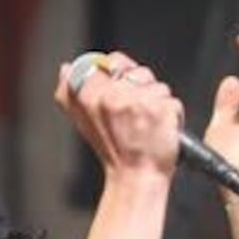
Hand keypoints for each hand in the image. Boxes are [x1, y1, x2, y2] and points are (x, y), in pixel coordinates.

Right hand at [54, 50, 184, 180]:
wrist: (135, 178)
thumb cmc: (112, 151)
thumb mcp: (82, 121)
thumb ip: (70, 92)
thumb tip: (66, 68)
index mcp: (90, 95)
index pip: (112, 61)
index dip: (121, 73)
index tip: (121, 91)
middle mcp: (112, 96)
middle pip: (138, 72)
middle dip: (142, 89)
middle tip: (135, 114)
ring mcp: (138, 102)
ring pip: (158, 86)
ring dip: (158, 103)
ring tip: (147, 124)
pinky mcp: (161, 110)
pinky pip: (172, 101)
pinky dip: (171, 116)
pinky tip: (159, 131)